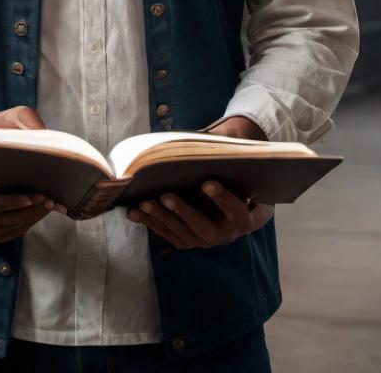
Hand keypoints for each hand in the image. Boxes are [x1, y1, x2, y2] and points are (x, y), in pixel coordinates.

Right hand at [0, 105, 66, 245]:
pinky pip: (9, 233)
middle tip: (50, 200)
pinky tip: (40, 209)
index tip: (34, 196)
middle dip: (29, 210)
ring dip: (32, 217)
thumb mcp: (7, 118)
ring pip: (8, 228)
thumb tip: (44, 137)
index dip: (11, 201)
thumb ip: (24, 122)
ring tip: (51, 203)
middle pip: (1, 219)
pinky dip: (27, 223)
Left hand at [126, 115, 273, 248]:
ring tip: (145, 201)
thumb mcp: (243, 169)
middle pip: (205, 230)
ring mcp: (206, 241)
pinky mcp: (188, 241)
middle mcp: (227, 234)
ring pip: (183, 235)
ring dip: (162, 218)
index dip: (223, 199)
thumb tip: (211, 139)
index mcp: (246, 218)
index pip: (237, 211)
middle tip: (166, 195)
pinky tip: (134, 211)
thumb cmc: (239, 178)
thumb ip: (231, 157)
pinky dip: (150, 222)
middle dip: (184, 212)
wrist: (240, 201)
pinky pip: (168, 234)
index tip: (207, 183)